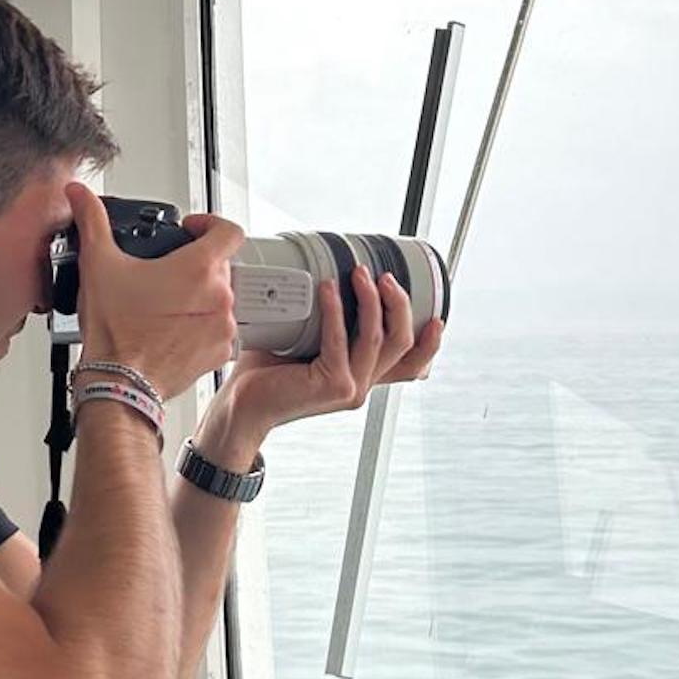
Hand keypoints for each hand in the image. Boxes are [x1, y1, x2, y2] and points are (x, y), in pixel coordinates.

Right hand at [70, 183, 241, 400]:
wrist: (120, 383)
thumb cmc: (115, 333)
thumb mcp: (98, 265)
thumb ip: (92, 221)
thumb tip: (79, 194)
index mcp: (198, 268)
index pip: (228, 230)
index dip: (210, 223)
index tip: (192, 230)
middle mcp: (218, 296)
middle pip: (220, 264)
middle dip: (195, 264)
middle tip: (166, 272)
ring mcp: (222, 326)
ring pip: (220, 297)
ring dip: (199, 295)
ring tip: (167, 302)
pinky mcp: (218, 352)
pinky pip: (219, 329)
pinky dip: (201, 325)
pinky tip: (174, 327)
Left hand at [204, 265, 443, 458]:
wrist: (242, 405)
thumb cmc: (269, 372)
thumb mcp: (307, 344)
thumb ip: (327, 323)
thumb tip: (329, 275)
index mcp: (361, 377)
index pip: (410, 365)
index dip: (430, 344)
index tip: (436, 317)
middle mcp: (362, 385)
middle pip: (402, 342)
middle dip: (398, 303)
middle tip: (383, 276)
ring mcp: (351, 388)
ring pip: (376, 336)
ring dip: (370, 300)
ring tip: (358, 273)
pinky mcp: (333, 385)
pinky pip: (340, 338)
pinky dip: (336, 310)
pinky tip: (328, 288)